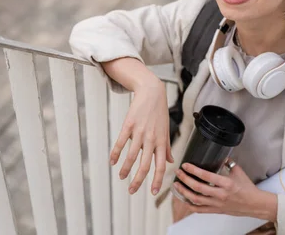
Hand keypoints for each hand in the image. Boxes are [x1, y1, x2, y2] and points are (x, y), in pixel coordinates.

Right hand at [110, 75, 173, 194]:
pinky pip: (121, 142)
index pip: (161, 165)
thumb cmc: (159, 112)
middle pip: (145, 165)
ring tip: (121, 177)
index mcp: (161, 142)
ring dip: (126, 169)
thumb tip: (171, 161)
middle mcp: (152, 139)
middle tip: (131, 190)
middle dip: (138, 180)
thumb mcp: (166, 130)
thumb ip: (167, 147)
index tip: (153, 192)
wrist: (152, 92)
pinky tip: (112, 161)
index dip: (157, 180)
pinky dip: (116, 153)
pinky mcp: (129, 125)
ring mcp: (140, 132)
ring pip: (132, 156)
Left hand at [173, 161, 277, 221]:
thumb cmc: (248, 188)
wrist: (254, 204)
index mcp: (226, 183)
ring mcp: (217, 204)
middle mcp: (220, 194)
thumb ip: (228, 162)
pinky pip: (200, 210)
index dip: (193, 170)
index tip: (185, 165)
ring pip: (196, 199)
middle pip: (198, 187)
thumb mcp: (238, 171)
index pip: (206, 176)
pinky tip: (184, 199)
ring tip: (176, 185)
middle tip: (178, 173)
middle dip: (185, 179)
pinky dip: (190, 205)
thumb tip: (220, 154)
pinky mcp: (216, 210)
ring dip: (184, 192)